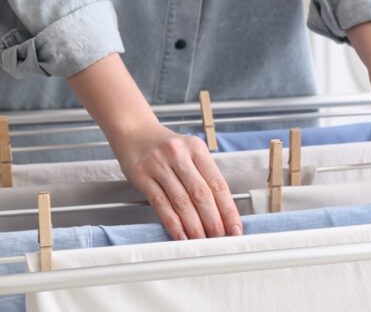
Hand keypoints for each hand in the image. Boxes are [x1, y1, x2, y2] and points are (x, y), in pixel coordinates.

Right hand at [113, 122, 242, 239]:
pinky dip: (172, 222)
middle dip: (213, 220)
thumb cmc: (166, 146)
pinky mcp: (141, 176)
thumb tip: (221, 210)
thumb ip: (204, 175)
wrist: (134, 131)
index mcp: (197, 149)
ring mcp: (159, 165)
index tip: (235, 227)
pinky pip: (160, 204)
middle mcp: (179, 155)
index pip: (218, 184)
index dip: (228, 209)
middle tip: (220, 238)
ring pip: (181, 201)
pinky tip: (180, 234)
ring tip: (201, 241)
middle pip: (201, 193)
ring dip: (194, 225)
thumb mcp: (190, 152)